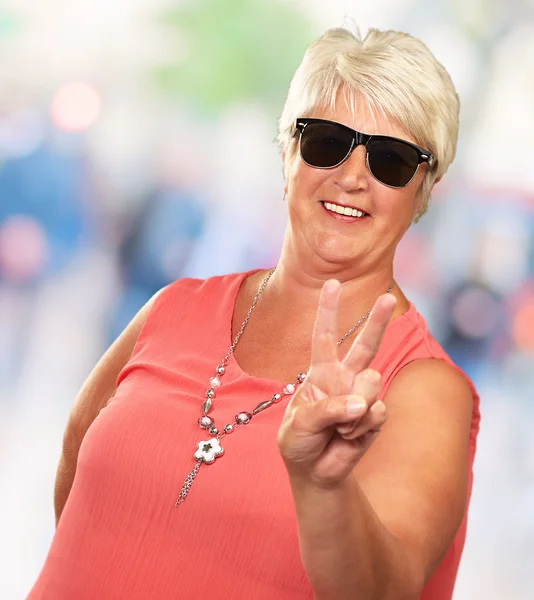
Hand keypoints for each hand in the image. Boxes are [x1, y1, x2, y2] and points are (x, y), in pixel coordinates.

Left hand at [278, 280, 395, 487]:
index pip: (325, 336)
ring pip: (372, 382)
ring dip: (354, 408)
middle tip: (387, 297)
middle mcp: (345, 378)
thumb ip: (328, 410)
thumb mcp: (299, 424)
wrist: (314, 471)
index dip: (329, 310)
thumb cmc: (299, 441)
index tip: (333, 283)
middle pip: (365, 345)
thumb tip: (361, 404)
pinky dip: (359, 428)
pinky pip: (376, 413)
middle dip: (377, 321)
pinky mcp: (375, 416)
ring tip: (338, 427)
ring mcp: (362, 396)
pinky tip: (348, 437)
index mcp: (321, 372)